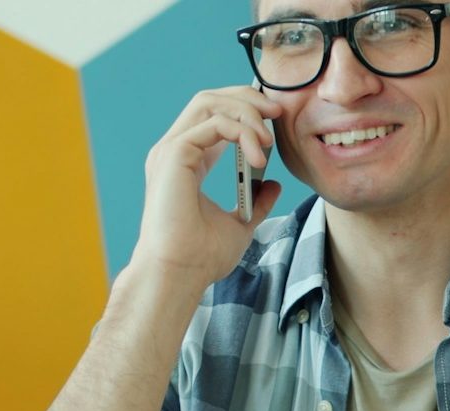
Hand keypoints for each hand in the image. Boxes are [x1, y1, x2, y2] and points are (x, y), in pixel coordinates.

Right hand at [129, 86, 285, 289]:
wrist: (180, 273)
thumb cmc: (201, 257)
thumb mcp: (240, 224)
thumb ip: (255, 201)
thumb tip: (273, 185)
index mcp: (186, 162)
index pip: (213, 116)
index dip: (244, 110)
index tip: (275, 120)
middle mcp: (175, 150)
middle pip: (210, 99)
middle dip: (247, 98)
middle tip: (278, 112)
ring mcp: (171, 150)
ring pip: (210, 103)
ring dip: (247, 113)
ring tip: (269, 140)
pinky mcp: (174, 154)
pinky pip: (214, 123)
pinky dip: (241, 132)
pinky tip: (259, 157)